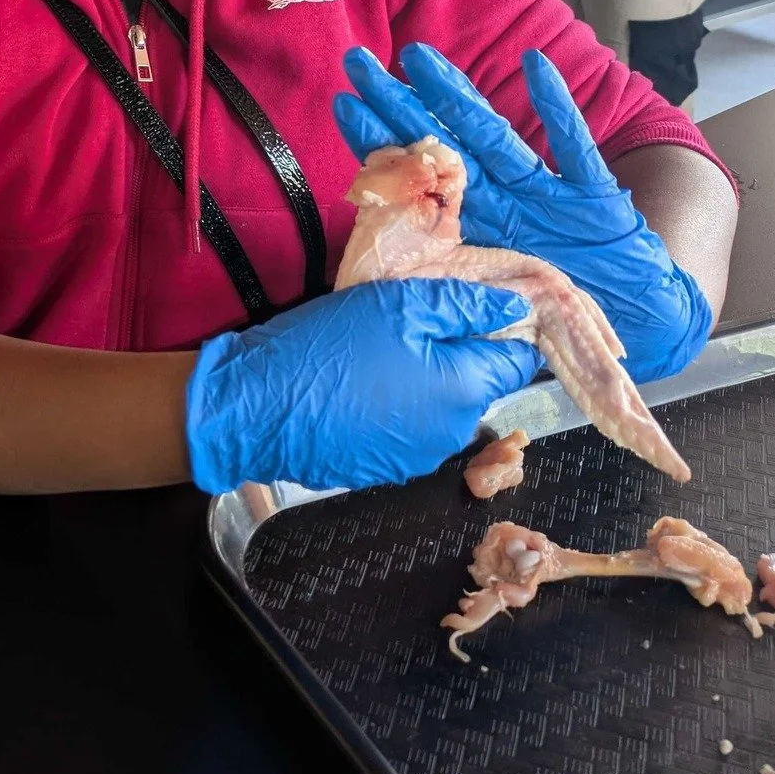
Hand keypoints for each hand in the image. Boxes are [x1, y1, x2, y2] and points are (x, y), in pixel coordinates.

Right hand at [185, 279, 536, 492]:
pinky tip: (362, 382)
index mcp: (465, 390)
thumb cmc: (331, 347)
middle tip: (411, 318)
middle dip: (457, 350)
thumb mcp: (398, 305)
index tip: (472, 304)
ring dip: (427, 377)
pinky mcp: (385, 469)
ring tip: (381, 348)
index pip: (517, 359)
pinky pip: (411, 427)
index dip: (502, 328)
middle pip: (479, 382)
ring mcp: (419, 458)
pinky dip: (399, 403)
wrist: (257, 410)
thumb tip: (514, 307)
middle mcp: (453, 434)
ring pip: (444, 405)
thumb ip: (463, 306)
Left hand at [333, 43, 712, 384]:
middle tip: (358, 62)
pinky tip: (535, 67)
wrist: (637, 323)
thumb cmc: (563, 309)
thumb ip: (452, 288)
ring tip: (419, 59)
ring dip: (458, 98)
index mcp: (478, 227)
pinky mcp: (595, 199)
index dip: (383, 142)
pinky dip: (558, 109)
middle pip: (445, 145)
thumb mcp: (496, 302)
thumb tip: (378, 290)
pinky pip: (576, 150)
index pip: (420, 179)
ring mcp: (547, 196)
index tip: (344, 105)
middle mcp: (505, 201)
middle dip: (402, 103)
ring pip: (495, 138)